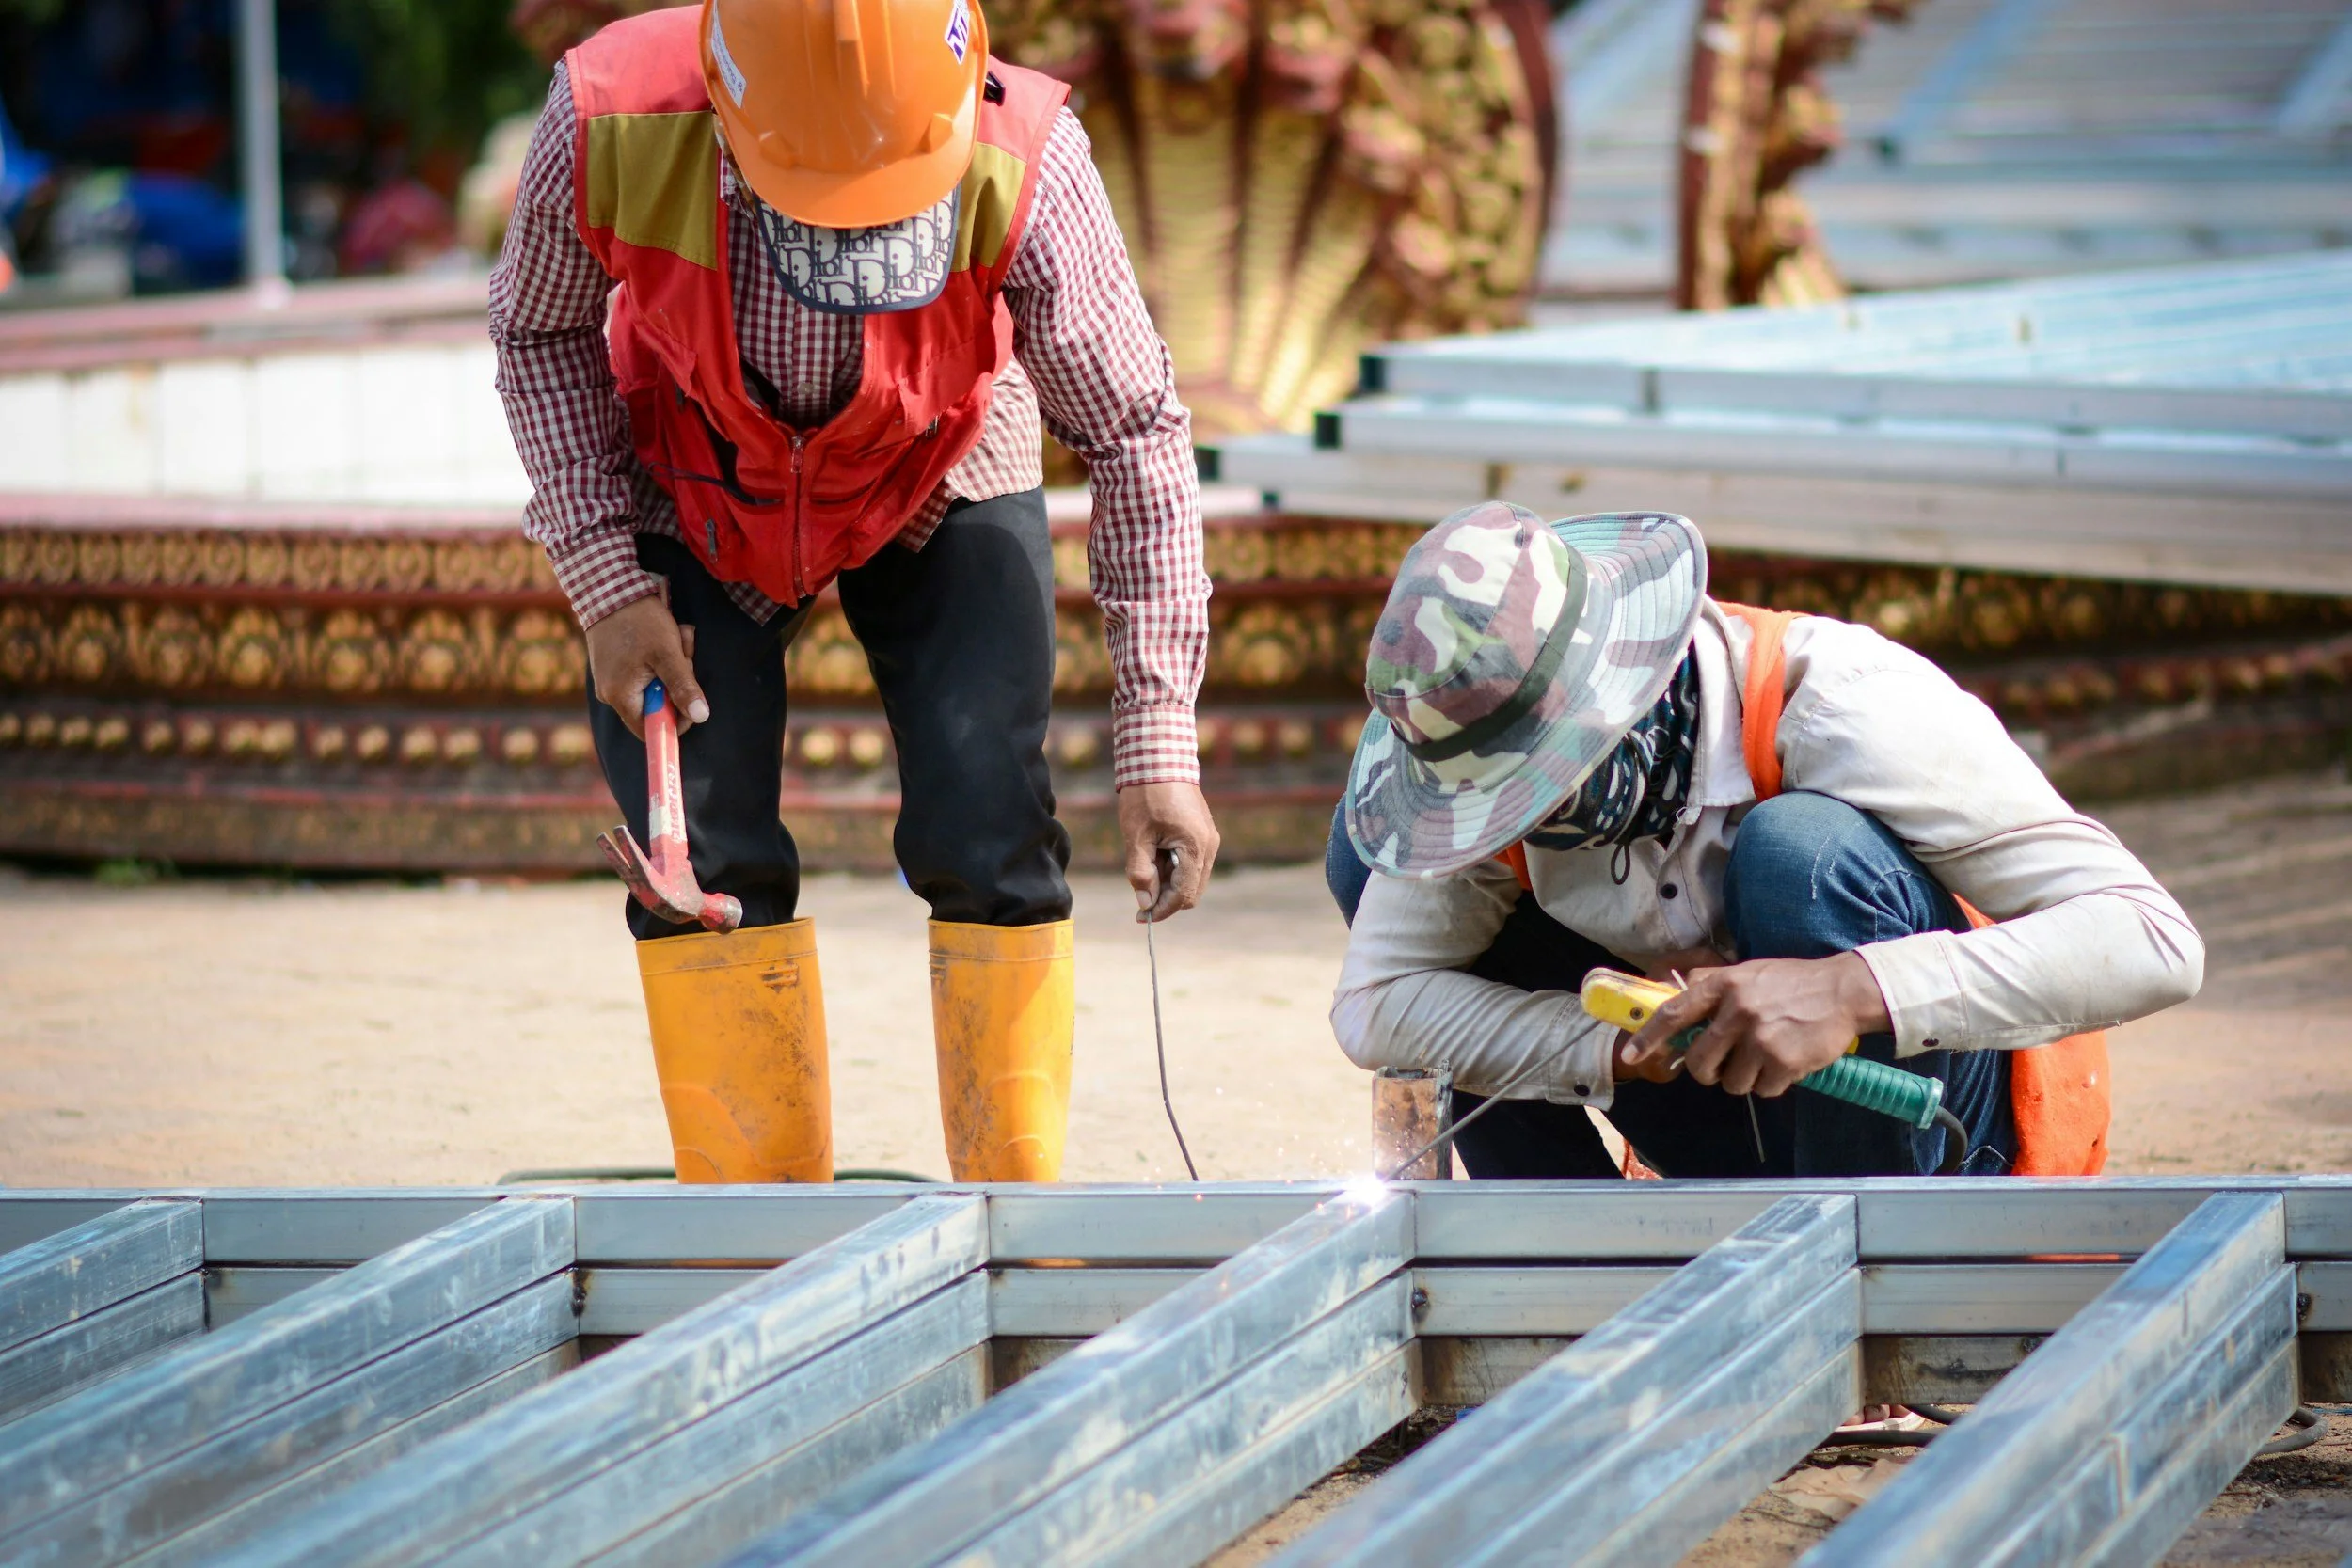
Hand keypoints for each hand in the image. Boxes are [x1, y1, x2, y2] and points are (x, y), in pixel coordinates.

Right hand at [586, 595, 707, 739]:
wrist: (608, 588)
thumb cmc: (640, 620)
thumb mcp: (668, 653)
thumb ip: (683, 687)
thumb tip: (701, 717)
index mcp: (620, 696)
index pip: (651, 729)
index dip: (676, 720)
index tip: (692, 699)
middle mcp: (610, 693)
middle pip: (656, 705)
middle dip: (678, 681)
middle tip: (686, 653)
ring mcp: (610, 679)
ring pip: (654, 685)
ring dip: (674, 665)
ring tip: (677, 637)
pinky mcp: (614, 665)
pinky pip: (644, 673)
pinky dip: (661, 658)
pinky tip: (665, 637)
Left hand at [1118, 781, 1220, 922]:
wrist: (1159, 759)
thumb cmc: (1145, 795)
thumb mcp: (1136, 836)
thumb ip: (1140, 872)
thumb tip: (1145, 903)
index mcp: (1195, 847)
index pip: (1184, 895)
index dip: (1162, 910)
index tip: (1141, 916)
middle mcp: (1209, 845)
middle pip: (1191, 890)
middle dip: (1165, 897)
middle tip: (1139, 891)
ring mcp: (1209, 838)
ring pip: (1192, 877)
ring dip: (1169, 881)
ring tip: (1144, 862)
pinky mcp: (1203, 832)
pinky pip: (1191, 861)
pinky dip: (1173, 867)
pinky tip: (1154, 853)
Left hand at [1618, 952, 1891, 1096]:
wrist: (1843, 991)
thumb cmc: (1792, 982)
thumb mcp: (1747, 972)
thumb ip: (1712, 985)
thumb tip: (1675, 998)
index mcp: (1724, 985)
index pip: (1674, 1013)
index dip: (1649, 1038)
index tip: (1631, 1056)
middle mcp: (1737, 1011)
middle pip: (1699, 1062)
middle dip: (1707, 1071)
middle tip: (1723, 1066)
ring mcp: (1760, 1039)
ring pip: (1731, 1082)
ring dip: (1744, 1078)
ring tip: (1764, 1057)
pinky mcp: (1784, 1062)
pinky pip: (1762, 1090)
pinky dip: (1772, 1084)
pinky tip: (1785, 1063)